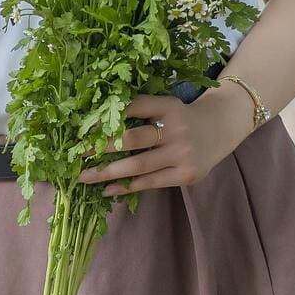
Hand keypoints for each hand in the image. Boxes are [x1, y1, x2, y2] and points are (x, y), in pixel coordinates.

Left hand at [76, 84, 249, 191]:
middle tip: (76, 153)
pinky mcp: (186, 174)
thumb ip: (138, 110)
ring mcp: (183, 154)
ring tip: (83, 176)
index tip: (82, 125)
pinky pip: (150, 182)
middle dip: (101, 146)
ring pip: (138, 165)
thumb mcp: (164, 105)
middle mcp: (177, 128)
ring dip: (107, 172)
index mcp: (169, 105)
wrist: (218, 129)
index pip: (134, 107)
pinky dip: (126, 186)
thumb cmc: (179, 118)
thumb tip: (95, 122)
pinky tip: (107, 189)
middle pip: (132, 138)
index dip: (108, 116)